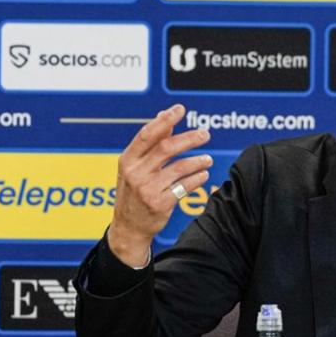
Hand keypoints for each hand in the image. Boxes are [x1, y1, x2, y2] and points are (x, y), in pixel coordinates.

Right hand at [109, 104, 212, 266]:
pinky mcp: (160, 204)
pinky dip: (196, 179)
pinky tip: (204, 174)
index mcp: (127, 160)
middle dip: (189, 138)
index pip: (147, 135)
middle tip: (205, 134)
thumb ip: (150, 145)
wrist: (128, 227)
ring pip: (179, 168)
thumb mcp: (134, 168)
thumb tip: (165, 119)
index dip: (165, 120)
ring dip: (198, 161)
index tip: (180, 109)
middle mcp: (135, 173)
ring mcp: (147, 189)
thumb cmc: (133, 193)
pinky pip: (184, 187)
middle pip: (166, 148)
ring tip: (208, 159)